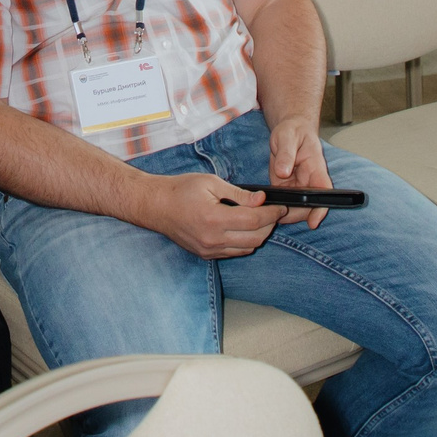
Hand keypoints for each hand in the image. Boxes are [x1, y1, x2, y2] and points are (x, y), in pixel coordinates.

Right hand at [138, 172, 281, 259]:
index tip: (281, 206)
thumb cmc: (181, 189)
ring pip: (247, 248)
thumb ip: (238, 194)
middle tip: (274, 212)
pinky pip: (233, 252)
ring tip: (261, 219)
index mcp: (214, 219)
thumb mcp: (211, 182)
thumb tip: (261, 199)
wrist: (155, 206)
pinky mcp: (205, 254)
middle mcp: (212, 239)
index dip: (272, 213)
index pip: (254, 220)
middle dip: (270, 225)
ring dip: (259, 235)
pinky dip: (245, 242)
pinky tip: (244, 228)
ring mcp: (209, 250)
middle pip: (255, 238)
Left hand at [266, 116, 334, 228]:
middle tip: (275, 215)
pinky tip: (263, 207)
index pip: (324, 191)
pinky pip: (284, 203)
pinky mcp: (286, 188)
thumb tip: (283, 172)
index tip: (313, 223)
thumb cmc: (292, 131)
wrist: (289, 130)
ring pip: (296, 208)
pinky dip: (275, 207)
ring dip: (284, 213)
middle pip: (309, 206)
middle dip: (295, 215)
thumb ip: (285, 154)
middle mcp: (310, 180)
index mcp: (315, 167)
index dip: (320, 209)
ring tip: (266, 211)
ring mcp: (298, 186)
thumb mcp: (286, 137)